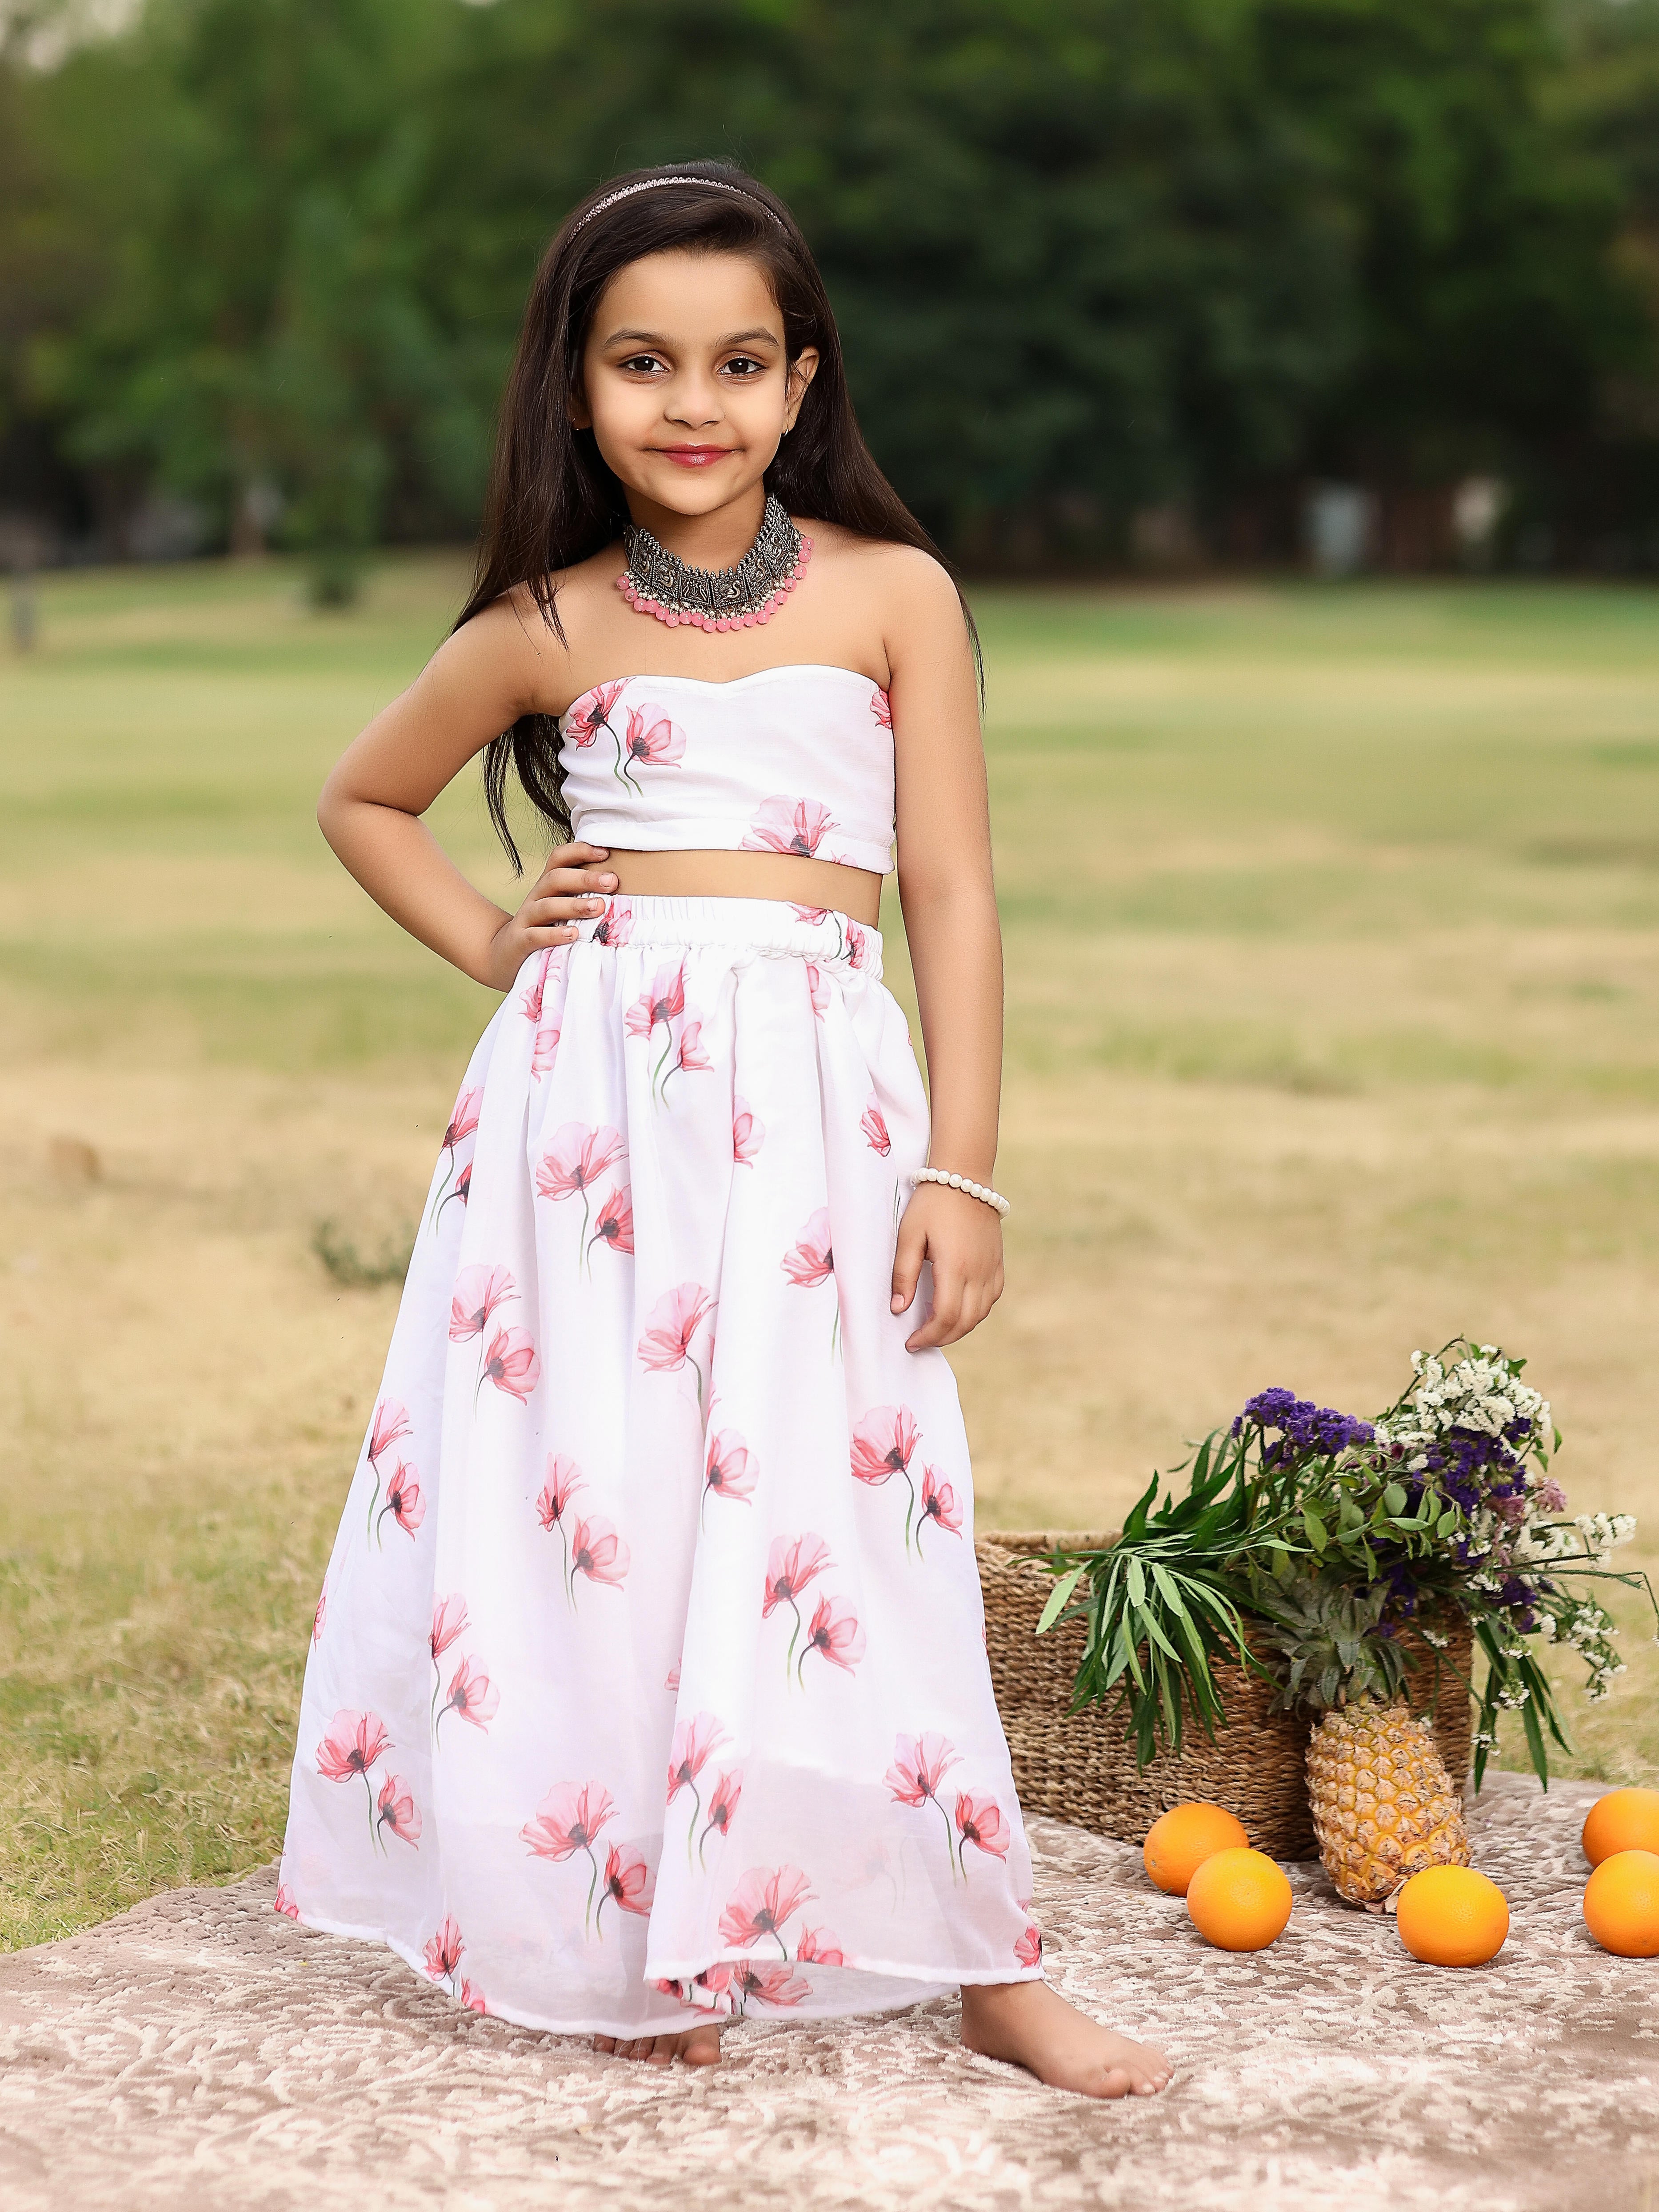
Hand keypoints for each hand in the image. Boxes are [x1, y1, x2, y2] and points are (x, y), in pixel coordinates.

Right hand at [482, 841, 616, 991]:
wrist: (503, 954)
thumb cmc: (545, 928)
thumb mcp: (562, 907)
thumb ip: (584, 895)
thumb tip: (623, 885)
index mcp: (548, 885)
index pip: (559, 858)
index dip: (580, 851)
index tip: (606, 852)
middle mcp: (536, 897)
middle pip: (556, 879)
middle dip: (585, 878)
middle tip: (613, 882)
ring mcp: (526, 919)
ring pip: (547, 906)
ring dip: (575, 905)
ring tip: (600, 907)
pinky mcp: (519, 941)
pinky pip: (535, 935)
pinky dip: (553, 935)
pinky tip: (572, 934)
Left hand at [890, 1181, 1004, 1350]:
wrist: (965, 1176)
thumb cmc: (932, 1203)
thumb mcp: (909, 1235)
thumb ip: (903, 1274)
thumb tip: (899, 1309)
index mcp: (955, 1266)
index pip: (946, 1317)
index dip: (928, 1336)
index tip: (911, 1342)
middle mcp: (979, 1272)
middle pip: (966, 1322)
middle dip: (942, 1338)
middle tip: (921, 1340)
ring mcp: (992, 1267)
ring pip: (981, 1313)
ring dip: (960, 1328)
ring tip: (937, 1328)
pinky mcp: (997, 1262)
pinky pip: (991, 1298)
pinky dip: (976, 1312)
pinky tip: (960, 1310)